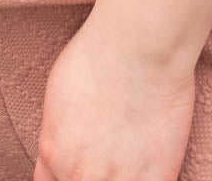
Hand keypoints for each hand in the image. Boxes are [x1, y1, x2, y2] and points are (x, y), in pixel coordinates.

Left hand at [33, 13, 195, 180]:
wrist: (140, 44)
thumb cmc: (96, 53)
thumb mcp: (57, 94)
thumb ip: (59, 132)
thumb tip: (68, 146)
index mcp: (54, 153)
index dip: (64, 176)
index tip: (79, 165)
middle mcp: (81, 174)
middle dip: (91, 175)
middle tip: (105, 158)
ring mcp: (120, 179)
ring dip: (117, 179)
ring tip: (124, 161)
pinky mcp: (157, 176)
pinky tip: (146, 169)